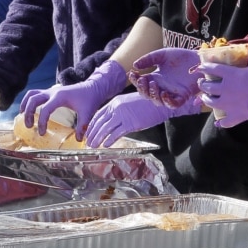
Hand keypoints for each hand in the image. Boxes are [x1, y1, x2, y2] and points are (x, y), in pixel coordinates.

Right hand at [21, 61, 127, 138]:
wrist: (94, 87)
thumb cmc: (90, 99)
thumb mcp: (88, 113)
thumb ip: (82, 126)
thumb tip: (78, 140)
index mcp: (60, 97)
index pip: (45, 109)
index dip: (41, 122)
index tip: (42, 133)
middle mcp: (53, 92)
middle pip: (33, 99)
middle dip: (28, 112)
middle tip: (29, 125)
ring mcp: (51, 90)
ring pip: (32, 94)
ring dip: (26, 104)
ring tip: (23, 115)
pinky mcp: (52, 92)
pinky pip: (36, 94)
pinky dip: (30, 101)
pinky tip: (30, 110)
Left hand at [84, 92, 203, 148]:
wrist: (159, 103)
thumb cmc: (146, 104)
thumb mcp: (128, 103)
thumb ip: (118, 111)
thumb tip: (111, 122)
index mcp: (115, 102)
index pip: (98, 115)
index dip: (92, 125)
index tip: (88, 132)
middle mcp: (116, 108)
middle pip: (100, 122)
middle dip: (92, 133)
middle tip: (88, 142)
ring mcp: (123, 115)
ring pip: (105, 129)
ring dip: (98, 138)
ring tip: (93, 145)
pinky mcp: (131, 123)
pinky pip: (117, 133)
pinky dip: (109, 139)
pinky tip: (105, 145)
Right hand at [130, 48, 204, 107]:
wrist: (197, 58)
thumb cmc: (180, 56)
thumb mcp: (161, 55)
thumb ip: (148, 59)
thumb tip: (134, 66)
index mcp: (155, 78)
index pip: (141, 84)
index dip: (135, 80)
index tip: (132, 73)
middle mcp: (162, 87)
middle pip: (147, 95)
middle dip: (142, 89)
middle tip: (143, 80)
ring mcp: (172, 93)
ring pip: (158, 102)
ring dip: (152, 95)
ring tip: (153, 84)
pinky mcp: (183, 96)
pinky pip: (173, 104)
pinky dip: (167, 102)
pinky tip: (164, 93)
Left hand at [198, 56, 247, 127]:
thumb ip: (244, 61)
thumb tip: (240, 59)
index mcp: (232, 74)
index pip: (211, 69)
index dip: (203, 68)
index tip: (200, 68)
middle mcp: (228, 89)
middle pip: (208, 87)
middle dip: (202, 84)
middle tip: (202, 83)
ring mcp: (233, 104)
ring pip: (212, 104)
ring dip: (206, 100)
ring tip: (206, 98)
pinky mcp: (240, 116)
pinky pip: (226, 122)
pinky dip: (221, 123)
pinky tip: (218, 122)